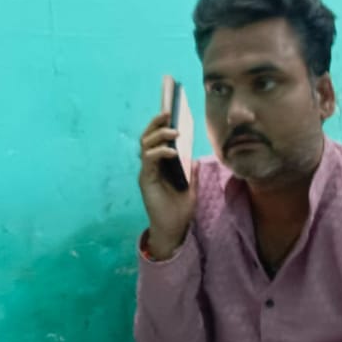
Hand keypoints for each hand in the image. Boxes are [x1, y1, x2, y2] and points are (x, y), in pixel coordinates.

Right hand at [138, 112, 198, 258]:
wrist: (174, 230)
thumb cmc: (180, 210)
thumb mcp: (191, 188)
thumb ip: (192, 173)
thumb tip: (195, 158)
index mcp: (161, 165)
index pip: (158, 139)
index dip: (162, 125)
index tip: (172, 111)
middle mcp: (151, 166)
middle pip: (148, 137)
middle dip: (156, 123)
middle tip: (168, 112)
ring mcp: (147, 172)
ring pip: (145, 145)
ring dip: (158, 135)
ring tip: (173, 130)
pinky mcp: (145, 180)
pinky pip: (149, 160)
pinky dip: (160, 152)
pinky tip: (172, 151)